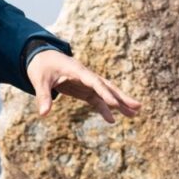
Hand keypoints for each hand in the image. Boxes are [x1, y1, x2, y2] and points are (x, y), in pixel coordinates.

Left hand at [26, 48, 141, 122]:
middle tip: (138, 106)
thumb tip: (43, 114)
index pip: (94, 82)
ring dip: (120, 103)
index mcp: (77, 70)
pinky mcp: (84, 90)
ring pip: (107, 93)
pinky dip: (105, 110)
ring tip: (135, 113)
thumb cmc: (41, 67)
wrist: (41, 58)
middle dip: (122, 97)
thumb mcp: (39, 80)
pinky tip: (113, 120)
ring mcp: (87, 84)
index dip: (104, 93)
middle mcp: (86, 76)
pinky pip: (97, 101)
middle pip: (108, 87)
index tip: (114, 104)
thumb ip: (43, 96)